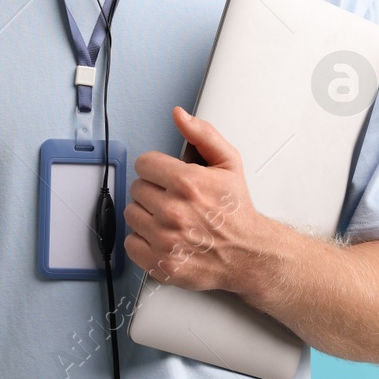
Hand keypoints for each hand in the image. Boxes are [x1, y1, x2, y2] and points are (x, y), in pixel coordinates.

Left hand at [123, 106, 270, 292]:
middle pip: (137, 188)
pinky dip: (143, 240)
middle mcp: (174, 212)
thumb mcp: (228, 162)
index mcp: (187, 183)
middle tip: (173, 198)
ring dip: (147, 214)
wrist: (247, 253)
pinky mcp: (160, 263)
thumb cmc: (236, 210)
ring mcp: (165, 239)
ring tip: (169, 217)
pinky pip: (131, 243)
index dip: (157, 168)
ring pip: (131, 214)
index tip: (167, 177)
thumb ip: (202, 134)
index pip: (144, 163)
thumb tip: (179, 115)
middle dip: (154, 190)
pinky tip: (163, 236)